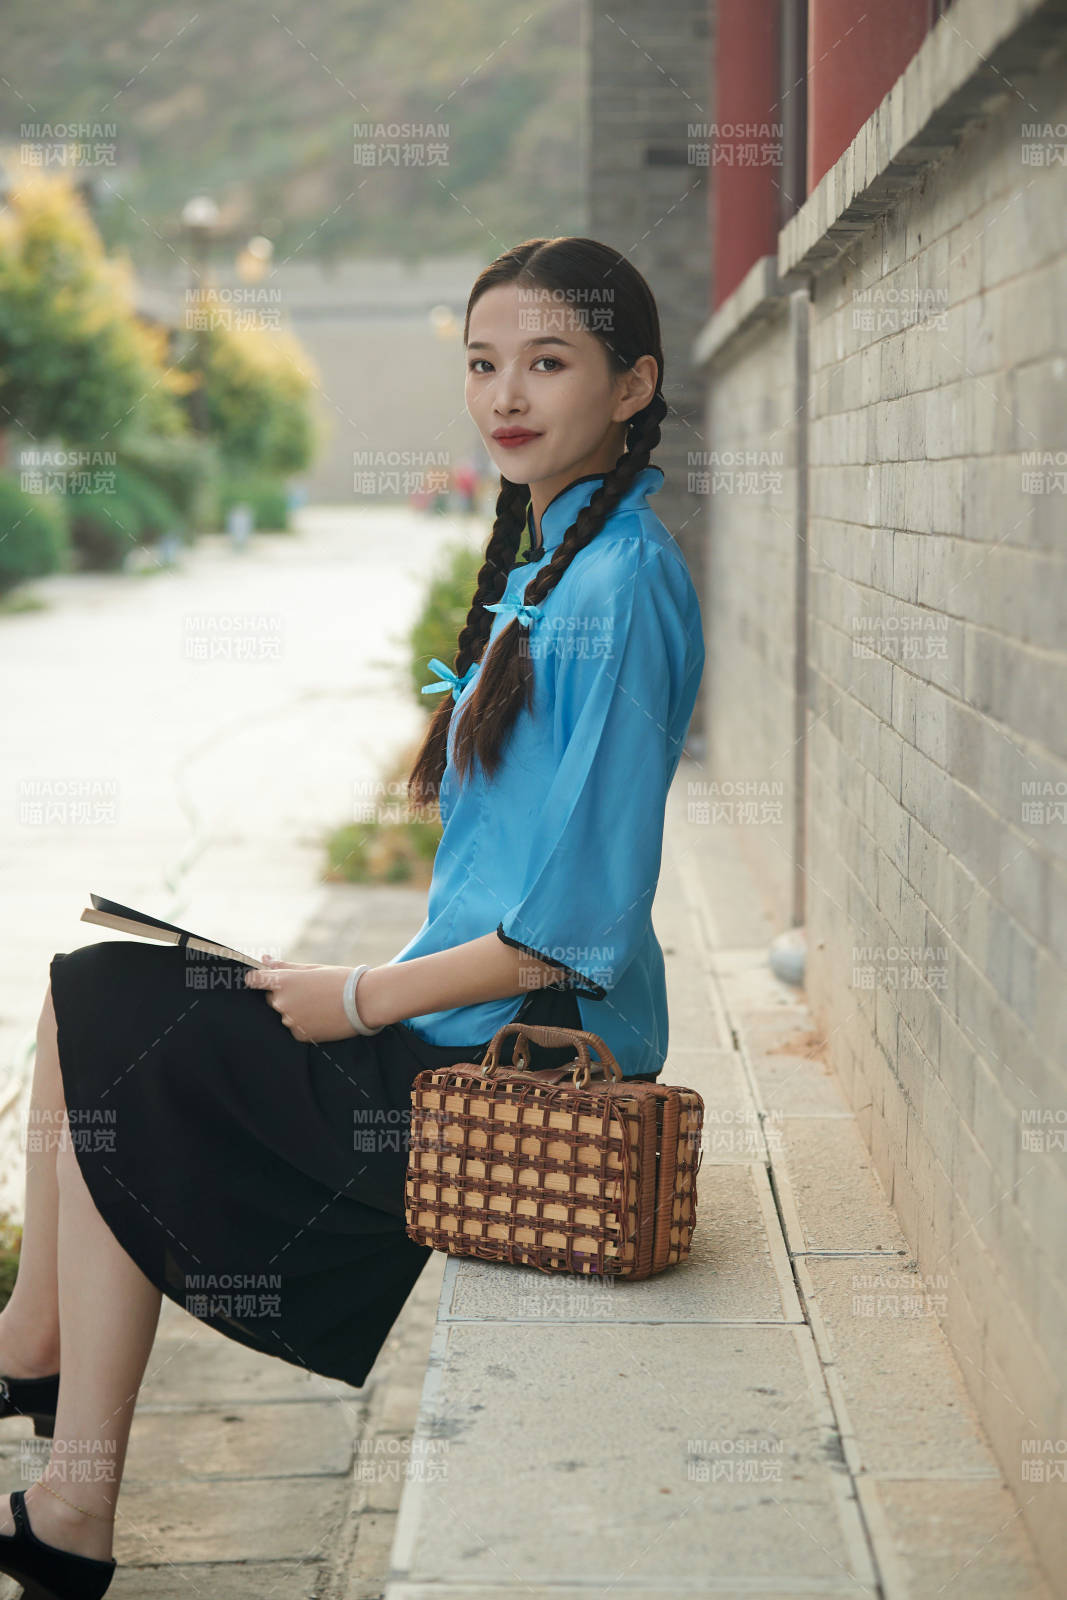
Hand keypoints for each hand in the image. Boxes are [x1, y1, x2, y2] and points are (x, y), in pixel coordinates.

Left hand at [243, 959, 361, 1042]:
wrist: (363, 1001)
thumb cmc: (339, 980)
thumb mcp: (311, 969)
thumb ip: (284, 966)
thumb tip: (264, 959)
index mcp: (283, 981)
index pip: (253, 980)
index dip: (258, 979)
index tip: (265, 980)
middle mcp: (282, 1002)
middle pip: (272, 998)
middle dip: (284, 995)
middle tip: (308, 991)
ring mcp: (290, 1020)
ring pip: (284, 1014)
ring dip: (295, 1010)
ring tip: (319, 1003)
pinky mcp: (300, 1035)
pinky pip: (295, 1028)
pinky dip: (305, 1023)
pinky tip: (321, 1015)